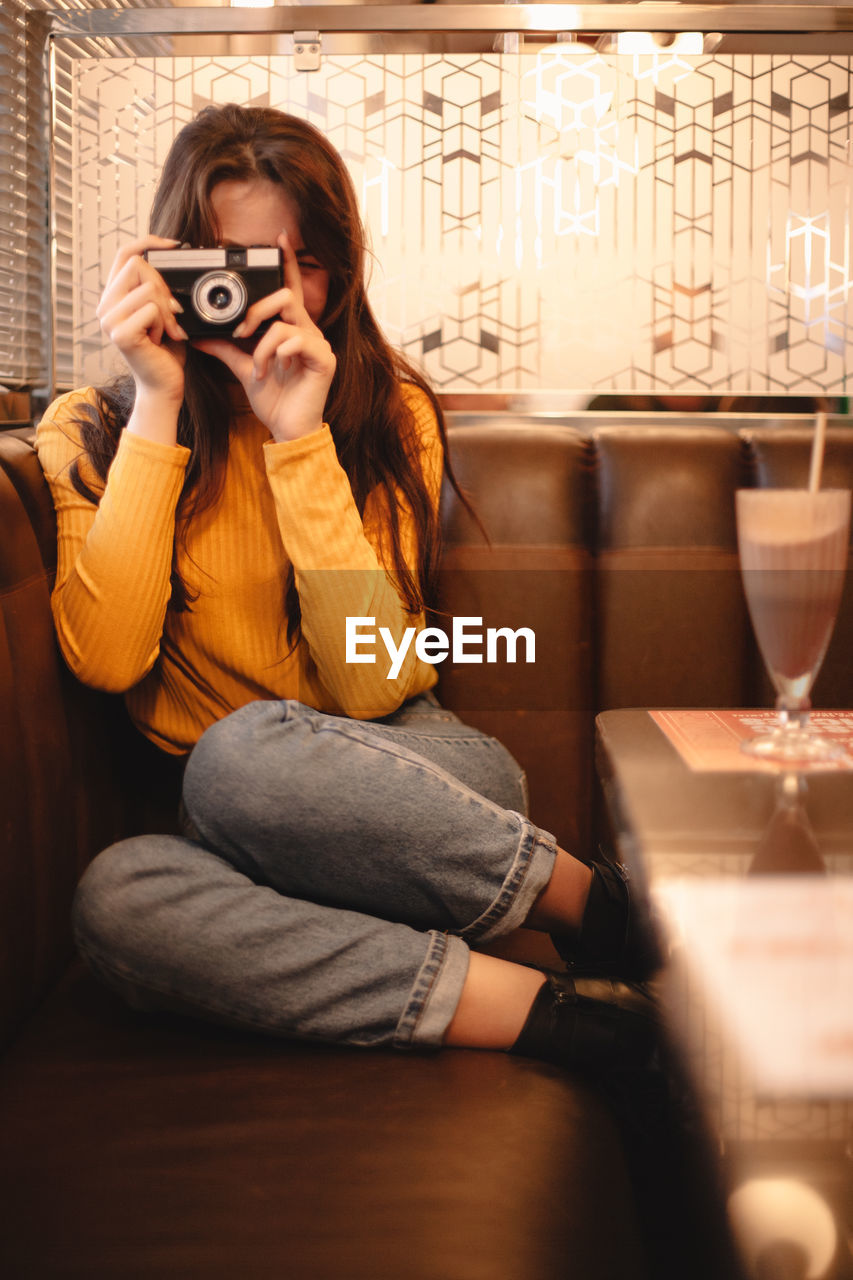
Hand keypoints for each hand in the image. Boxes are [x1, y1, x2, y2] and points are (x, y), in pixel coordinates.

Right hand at [96, 235, 188, 407]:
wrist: (164, 386)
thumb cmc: (165, 351)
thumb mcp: (163, 312)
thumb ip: (158, 287)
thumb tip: (170, 257)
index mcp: (113, 297)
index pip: (125, 254)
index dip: (149, 242)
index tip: (175, 245)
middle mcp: (105, 306)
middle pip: (138, 266)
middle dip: (164, 288)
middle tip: (173, 314)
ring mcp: (109, 320)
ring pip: (148, 289)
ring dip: (167, 312)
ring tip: (166, 331)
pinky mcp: (120, 334)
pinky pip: (151, 309)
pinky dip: (165, 324)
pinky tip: (161, 340)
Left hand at [193, 232, 335, 442]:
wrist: (288, 430)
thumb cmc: (273, 399)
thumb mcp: (242, 367)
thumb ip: (225, 347)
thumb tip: (198, 333)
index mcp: (291, 329)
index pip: (290, 288)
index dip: (287, 262)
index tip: (279, 239)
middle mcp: (308, 331)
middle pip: (285, 296)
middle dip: (257, 311)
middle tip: (240, 332)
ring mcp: (318, 345)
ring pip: (288, 317)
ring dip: (262, 340)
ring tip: (255, 364)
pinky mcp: (324, 360)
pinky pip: (296, 340)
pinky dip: (274, 353)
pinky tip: (269, 371)